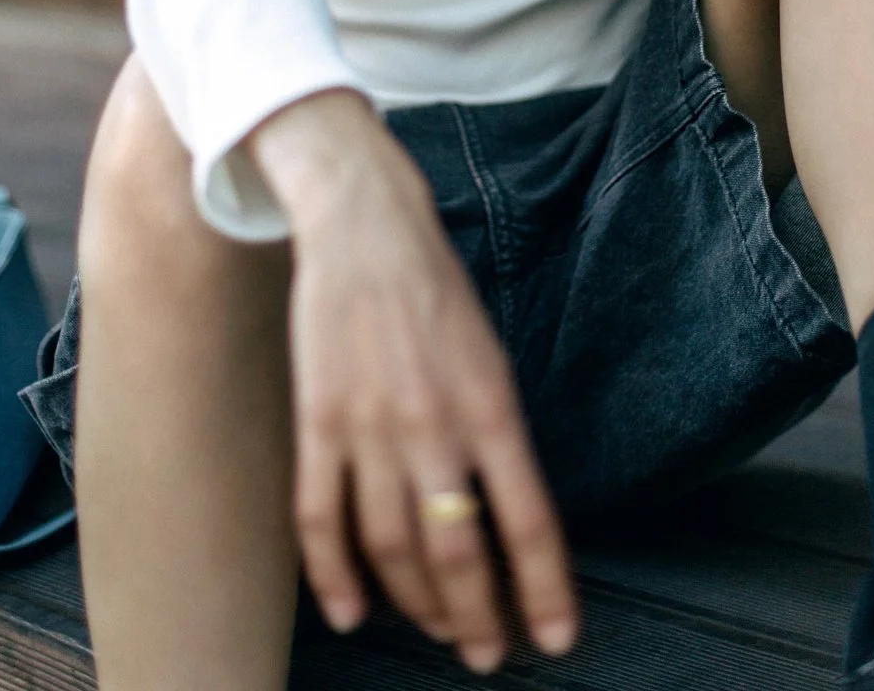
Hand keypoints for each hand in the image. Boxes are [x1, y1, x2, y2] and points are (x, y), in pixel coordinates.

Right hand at [246, 91, 579, 674]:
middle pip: (456, 551)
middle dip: (477, 616)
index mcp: (489, 404)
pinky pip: (319, 518)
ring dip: (417, 604)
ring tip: (437, 629)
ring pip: (391, 547)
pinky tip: (351, 611)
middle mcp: (431, 424)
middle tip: (488, 652)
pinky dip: (333, 575)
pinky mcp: (317, 421)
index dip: (543, 589)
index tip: (556, 638)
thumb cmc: (435, 289)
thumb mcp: (489, 352)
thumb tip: (504, 510)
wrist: (364, 226)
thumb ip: (497, 430)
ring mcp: (368, 426)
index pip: (527, 519)